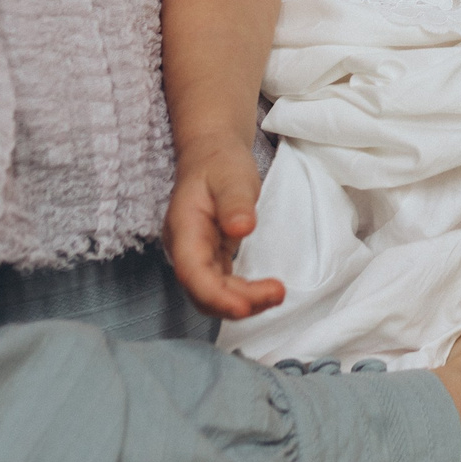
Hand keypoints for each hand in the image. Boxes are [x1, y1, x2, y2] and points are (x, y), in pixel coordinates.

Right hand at [162, 138, 285, 321]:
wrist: (213, 154)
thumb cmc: (220, 163)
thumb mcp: (232, 175)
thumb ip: (234, 202)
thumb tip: (241, 229)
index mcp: (183, 229)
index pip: (192, 272)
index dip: (215, 295)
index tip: (244, 306)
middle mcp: (185, 248)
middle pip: (202, 291)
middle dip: (235, 302)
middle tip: (277, 293)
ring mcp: (196, 255)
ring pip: (211, 294)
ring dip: (242, 302)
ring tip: (276, 294)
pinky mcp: (211, 258)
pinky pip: (222, 285)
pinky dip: (243, 294)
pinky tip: (266, 292)